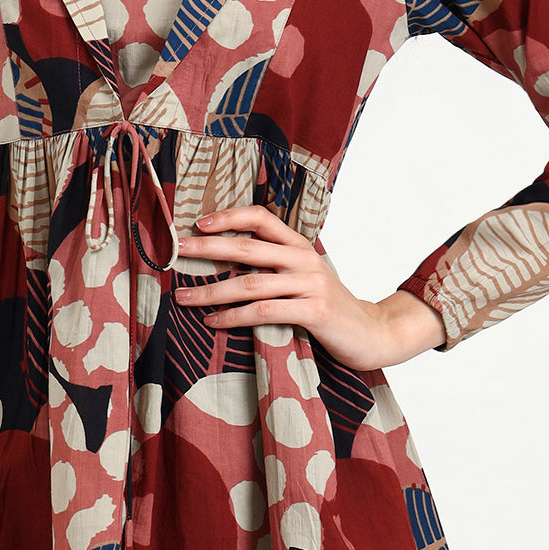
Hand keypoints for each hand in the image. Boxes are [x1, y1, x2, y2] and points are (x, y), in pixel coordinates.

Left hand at [174, 205, 446, 370]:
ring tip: (184, 298)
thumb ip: (276, 265)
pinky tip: (213, 321)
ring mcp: (310, 284)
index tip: (198, 223)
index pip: (261, 218)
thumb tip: (227, 260)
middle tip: (176, 252)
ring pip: (250, 282)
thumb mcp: (304, 277)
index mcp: (300, 245)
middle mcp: (304, 259)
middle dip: (207, 248)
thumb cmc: (328, 305)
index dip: (229, 216)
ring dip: (211, 291)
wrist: (372, 333)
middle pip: (247, 247)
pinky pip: (264, 312)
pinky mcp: (315, 311)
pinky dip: (234, 317)